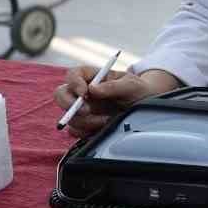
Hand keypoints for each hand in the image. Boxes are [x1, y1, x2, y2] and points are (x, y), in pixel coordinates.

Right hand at [53, 66, 179, 137]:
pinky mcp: (86, 126)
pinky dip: (87, 132)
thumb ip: (113, 86)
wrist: (147, 110)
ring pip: (70, 116)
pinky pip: (76, 131)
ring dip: (86, 121)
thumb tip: (92, 89)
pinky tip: (104, 128)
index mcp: (93, 77)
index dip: (74, 83)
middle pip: (61, 95)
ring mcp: (83, 110)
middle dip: (69, 104)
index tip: (84, 92)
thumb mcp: (132, 85)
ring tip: (107, 120)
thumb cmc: (139, 91)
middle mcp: (84, 94)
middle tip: (87, 111)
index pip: (73, 75)